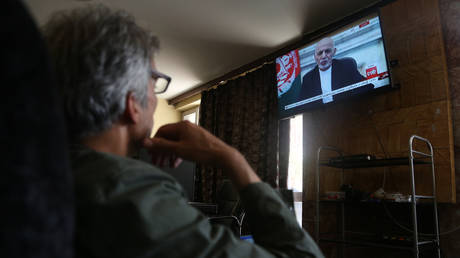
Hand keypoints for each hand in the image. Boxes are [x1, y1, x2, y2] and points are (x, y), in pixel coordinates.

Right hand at [142, 121, 259, 188]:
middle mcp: (187, 127)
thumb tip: (145, 143)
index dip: (155, 142)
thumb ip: (161, 146)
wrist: (222, 156)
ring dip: (169, 153)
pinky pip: (183, 145)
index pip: (162, 131)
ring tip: (166, 164)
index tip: (151, 153)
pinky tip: (176, 163)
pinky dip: (178, 153)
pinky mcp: (197, 141)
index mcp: (181, 126)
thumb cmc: (202, 151)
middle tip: (157, 161)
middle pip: (168, 137)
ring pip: (176, 142)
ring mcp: (193, 134)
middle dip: (162, 150)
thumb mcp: (179, 150)